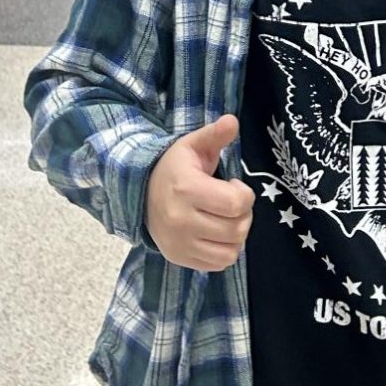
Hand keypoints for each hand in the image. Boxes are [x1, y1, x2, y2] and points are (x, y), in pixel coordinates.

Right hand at [145, 115, 253, 271]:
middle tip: (231, 202)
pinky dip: (225, 251)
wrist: (141, 193)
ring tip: (225, 218)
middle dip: (243, 214)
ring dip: (236, 234)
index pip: (236, 204)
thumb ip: (215, 134)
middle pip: (237, 229)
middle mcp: (182, 221)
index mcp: (187, 190)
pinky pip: (219, 264)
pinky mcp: (180, 259)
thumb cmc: (175, 167)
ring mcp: (180, 244)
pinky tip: (216, 233)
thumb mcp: (193, 145)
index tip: (232, 184)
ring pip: (231, 251)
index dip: (244, 193)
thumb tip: (233, 121)